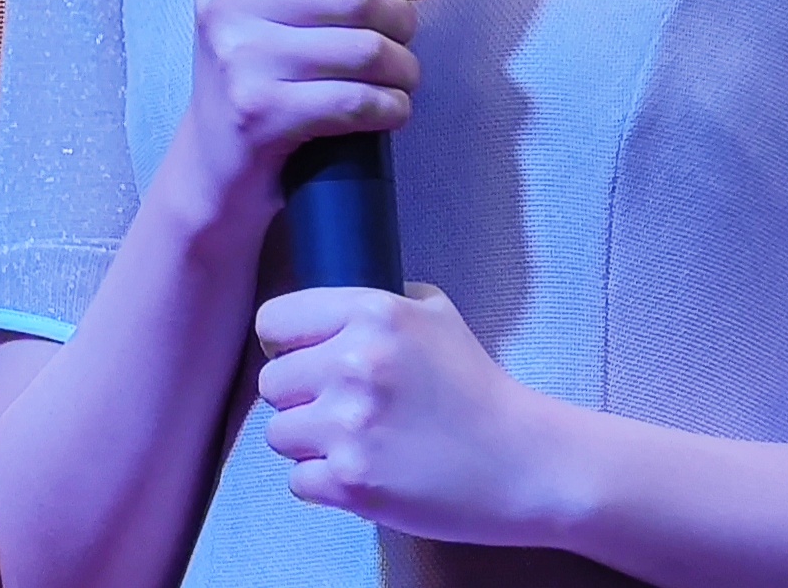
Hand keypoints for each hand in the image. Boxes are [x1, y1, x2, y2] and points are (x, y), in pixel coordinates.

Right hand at [186, 0, 431, 212]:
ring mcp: (239, 57)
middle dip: (400, 16)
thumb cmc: (257, 67)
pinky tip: (392, 108)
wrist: (215, 157)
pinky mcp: (259, 112)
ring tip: (402, 74)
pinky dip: (390, 105)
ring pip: (364, 47)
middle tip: (405, 34)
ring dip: (402, 65)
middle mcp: (224, 1)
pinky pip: (356, 100)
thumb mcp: (277, 2)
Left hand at [256, 284, 568, 544]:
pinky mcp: (349, 482)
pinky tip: (362, 470)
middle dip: (299, 395)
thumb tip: (321, 316)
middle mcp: (353, 363)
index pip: (274, 319)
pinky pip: (297, 481)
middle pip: (271, 381)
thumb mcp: (433, 312)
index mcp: (373, 312)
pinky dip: (323, 481)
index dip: (285, 341)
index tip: (304, 356)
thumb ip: (376, 305)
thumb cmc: (473, 382)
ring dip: (308, 441)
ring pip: (276, 433)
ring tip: (352, 440)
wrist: (515, 457)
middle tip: (337, 405)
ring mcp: (348, 426)